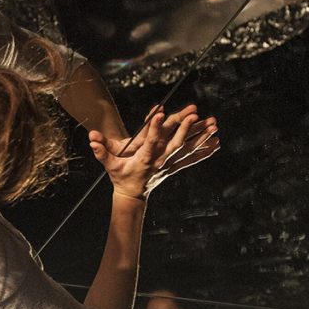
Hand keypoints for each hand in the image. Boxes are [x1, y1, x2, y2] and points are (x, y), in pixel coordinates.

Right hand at [89, 104, 218, 198]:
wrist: (132, 195)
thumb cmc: (120, 176)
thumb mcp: (109, 165)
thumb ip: (101, 151)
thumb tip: (91, 138)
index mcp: (144, 159)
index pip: (150, 141)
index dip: (155, 127)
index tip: (161, 113)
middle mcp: (159, 162)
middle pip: (174, 144)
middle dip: (185, 129)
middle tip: (193, 114)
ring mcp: (168, 165)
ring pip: (187, 150)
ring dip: (202, 137)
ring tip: (214, 125)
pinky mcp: (174, 167)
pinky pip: (191, 158)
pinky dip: (204, 151)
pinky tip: (217, 143)